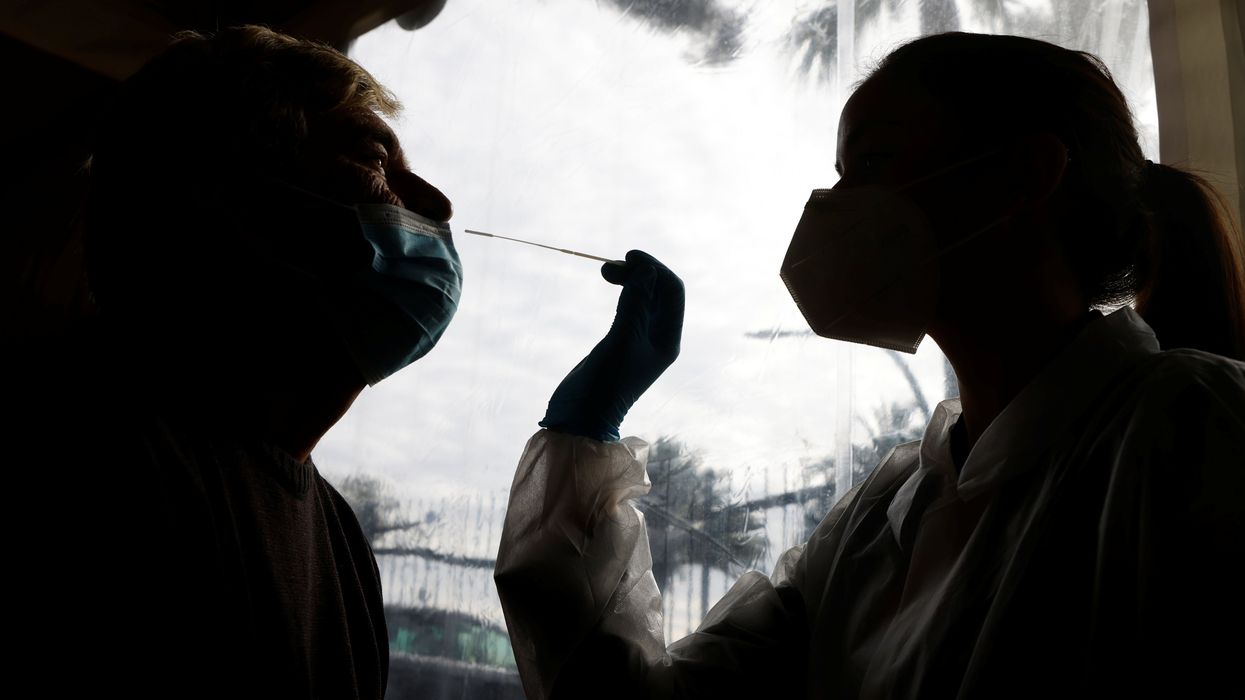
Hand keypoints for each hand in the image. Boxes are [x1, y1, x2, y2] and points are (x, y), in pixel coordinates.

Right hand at [540, 250, 684, 440]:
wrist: (582, 416)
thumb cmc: (605, 384)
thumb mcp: (622, 340)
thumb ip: (635, 305)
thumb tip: (648, 271)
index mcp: (668, 340)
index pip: (672, 292)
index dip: (654, 269)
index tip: (627, 257)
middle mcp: (659, 338)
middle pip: (659, 292)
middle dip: (640, 272)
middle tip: (608, 267)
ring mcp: (640, 340)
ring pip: (643, 297)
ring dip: (629, 279)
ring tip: (605, 271)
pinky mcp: (621, 341)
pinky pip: (630, 307)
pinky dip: (622, 292)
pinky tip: (610, 286)